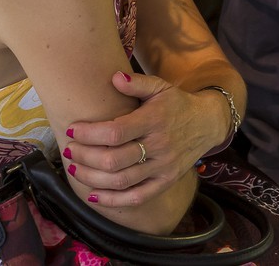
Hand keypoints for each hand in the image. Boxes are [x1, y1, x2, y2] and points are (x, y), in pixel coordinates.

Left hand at [61, 72, 226, 205]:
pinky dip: (112, 199)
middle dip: (84, 156)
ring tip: (75, 169)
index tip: (71, 130)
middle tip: (69, 150)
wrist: (208, 123)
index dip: (89, 133)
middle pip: (113, 159)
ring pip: (120, 180)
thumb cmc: (177, 104)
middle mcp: (160, 145)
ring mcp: (164, 166)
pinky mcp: (166, 181)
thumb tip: (114, 78)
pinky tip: (93, 194)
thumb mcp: (161, 87)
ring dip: (91, 177)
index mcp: (155, 120)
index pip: (115, 132)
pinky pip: (136, 197)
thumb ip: (137, 84)